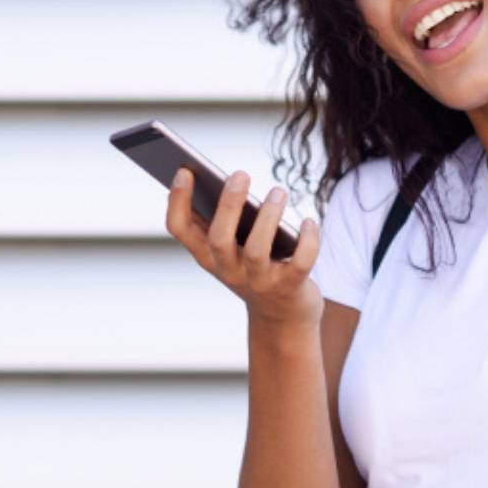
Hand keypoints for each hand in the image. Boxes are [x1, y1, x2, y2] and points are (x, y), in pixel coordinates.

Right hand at [166, 168, 323, 332]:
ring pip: (257, 251)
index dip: (178, 201)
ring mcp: (259, 282)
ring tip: (278, 191)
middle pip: (219, 239)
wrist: (282, 317)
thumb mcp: (231, 249)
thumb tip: (219, 179)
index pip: (180, 229)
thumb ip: (221, 219)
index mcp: (208, 256)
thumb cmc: (255, 268)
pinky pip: (300, 263)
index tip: (185, 170)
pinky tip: (309, 221)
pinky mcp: (290, 288)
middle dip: (228, 205)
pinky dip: (307, 241)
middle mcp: (228, 271)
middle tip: (240, 174)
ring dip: (268, 217)